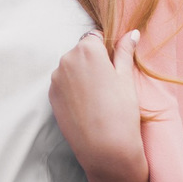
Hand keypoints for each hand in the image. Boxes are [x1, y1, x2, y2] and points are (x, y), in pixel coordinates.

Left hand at [48, 29, 147, 181]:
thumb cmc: (121, 111)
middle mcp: (66, 59)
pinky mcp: (51, 95)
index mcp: (86, 50)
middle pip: (81, 52)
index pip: (95, 37)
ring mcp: (56, 78)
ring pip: (71, 68)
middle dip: (93, 61)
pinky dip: (73, 89)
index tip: (115, 65)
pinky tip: (87, 105)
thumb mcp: (126, 78)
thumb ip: (124, 52)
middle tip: (109, 84)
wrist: (104, 148)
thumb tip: (131, 33)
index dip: (106, 49)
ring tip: (99, 97)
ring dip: (82, 75)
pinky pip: (63, 84)